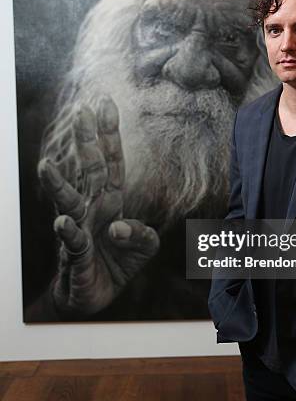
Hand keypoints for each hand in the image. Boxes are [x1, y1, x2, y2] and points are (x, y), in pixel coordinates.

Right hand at [38, 96, 158, 315]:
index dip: (109, 135)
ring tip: (45, 166)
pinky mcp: (75, 254)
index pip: (112, 162)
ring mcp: (81, 228)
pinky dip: (68, 232)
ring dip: (57, 185)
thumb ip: (143, 234)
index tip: (106, 104)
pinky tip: (63, 222)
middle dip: (87, 142)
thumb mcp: (145, 247)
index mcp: (112, 200)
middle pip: (90, 170)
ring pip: (69, 201)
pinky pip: (72, 241)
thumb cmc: (117, 264)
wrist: (93, 296)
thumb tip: (120, 227)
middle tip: (82, 112)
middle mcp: (93, 208)